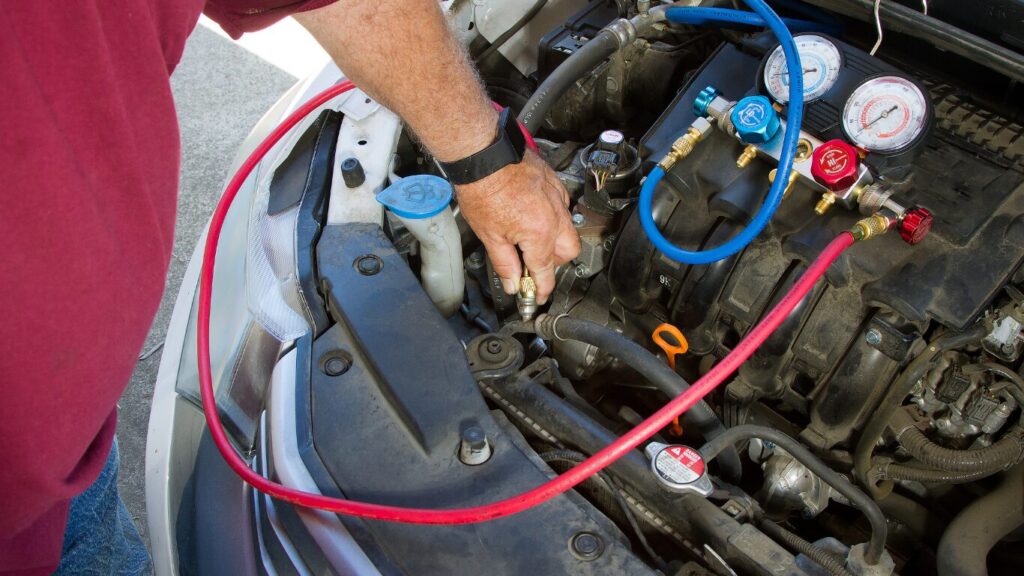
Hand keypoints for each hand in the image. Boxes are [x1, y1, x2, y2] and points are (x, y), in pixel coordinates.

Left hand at [456, 150, 580, 303]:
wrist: (484, 155)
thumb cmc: (483, 189)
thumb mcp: (489, 236)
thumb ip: (505, 264)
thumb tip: (514, 284)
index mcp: (539, 233)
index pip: (546, 271)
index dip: (541, 289)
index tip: (538, 297)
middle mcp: (555, 216)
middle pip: (568, 252)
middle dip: (554, 263)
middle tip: (533, 264)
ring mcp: (557, 197)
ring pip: (568, 228)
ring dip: (554, 240)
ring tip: (531, 239)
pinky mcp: (554, 183)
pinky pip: (563, 207)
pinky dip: (553, 217)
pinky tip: (534, 215)